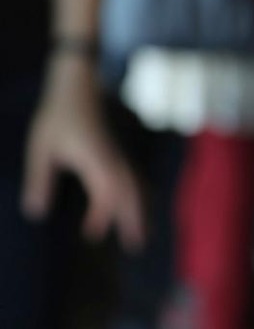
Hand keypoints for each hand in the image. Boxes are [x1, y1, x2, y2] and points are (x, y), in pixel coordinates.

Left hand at [22, 54, 144, 251]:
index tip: (92, 234)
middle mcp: (113, 159)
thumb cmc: (59, 115)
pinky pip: (132, 178)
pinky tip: (134, 204)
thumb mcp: (42, 147)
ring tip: (141, 232)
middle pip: (130, 192)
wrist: (81, 84)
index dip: (102, 214)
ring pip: (135, 186)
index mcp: (96, 159)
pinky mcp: (117, 153)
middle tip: (137, 245)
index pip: (107, 191)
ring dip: (139, 209)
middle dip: (134, 218)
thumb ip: (40, 179)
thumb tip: (36, 213)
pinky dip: (136, 195)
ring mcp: (118, 155)